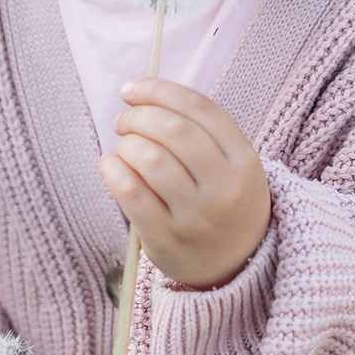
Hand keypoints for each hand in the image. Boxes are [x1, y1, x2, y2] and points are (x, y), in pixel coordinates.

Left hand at [99, 78, 270, 288]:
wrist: (237, 265)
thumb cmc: (220, 199)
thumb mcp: (230, 164)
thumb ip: (197, 130)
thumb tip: (140, 94)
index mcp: (244, 159)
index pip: (199, 108)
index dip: (159, 90)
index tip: (132, 89)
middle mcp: (224, 187)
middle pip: (174, 130)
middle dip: (139, 116)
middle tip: (123, 122)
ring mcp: (197, 217)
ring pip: (152, 161)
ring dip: (127, 145)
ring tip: (123, 149)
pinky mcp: (167, 240)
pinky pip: (133, 195)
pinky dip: (113, 171)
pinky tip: (110, 166)